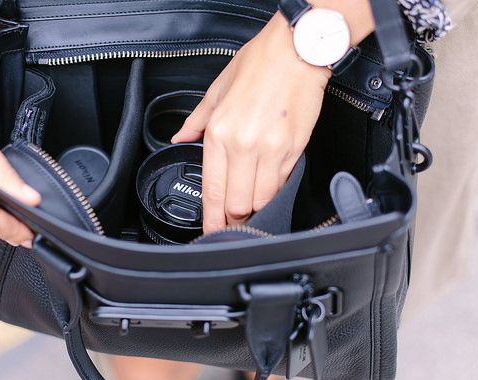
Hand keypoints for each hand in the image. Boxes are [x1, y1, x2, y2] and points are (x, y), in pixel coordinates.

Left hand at [171, 13, 330, 233]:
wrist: (297, 51)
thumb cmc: (259, 65)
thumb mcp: (216, 91)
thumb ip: (196, 121)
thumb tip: (180, 137)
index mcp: (219, 133)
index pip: (213, 190)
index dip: (211, 219)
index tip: (210, 231)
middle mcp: (243, 146)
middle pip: (236, 204)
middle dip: (232, 219)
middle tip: (230, 221)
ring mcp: (270, 150)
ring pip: (260, 201)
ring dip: (253, 209)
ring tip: (249, 209)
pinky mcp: (293, 150)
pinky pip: (280, 185)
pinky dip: (272, 192)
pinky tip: (267, 187)